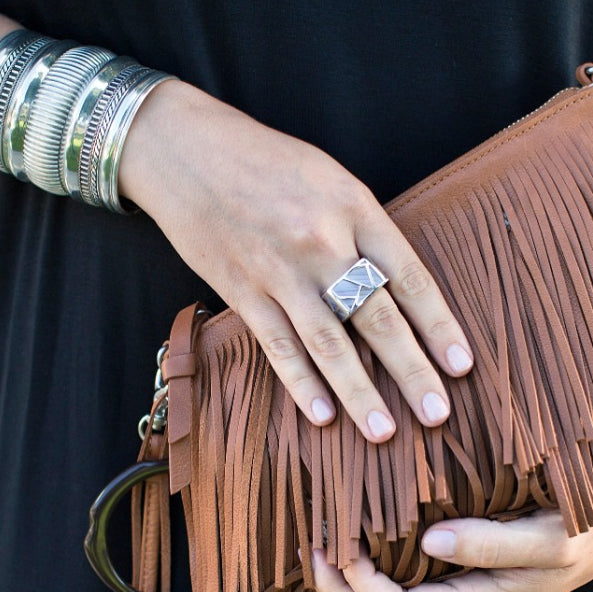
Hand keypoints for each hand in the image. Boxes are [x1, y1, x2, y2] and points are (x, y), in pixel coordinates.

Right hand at [119, 80, 473, 441]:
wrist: (188, 153)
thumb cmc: (265, 160)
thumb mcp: (329, 177)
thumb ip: (362, 228)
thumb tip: (390, 283)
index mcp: (353, 207)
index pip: (410, 276)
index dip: (439, 325)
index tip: (461, 364)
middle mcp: (321, 242)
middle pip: (377, 318)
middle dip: (412, 370)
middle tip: (437, 415)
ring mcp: (279, 270)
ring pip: (328, 342)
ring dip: (359, 392)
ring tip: (384, 431)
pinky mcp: (241, 290)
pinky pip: (277, 344)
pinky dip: (300, 383)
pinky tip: (322, 415)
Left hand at [312, 510, 592, 591]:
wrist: (588, 529)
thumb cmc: (573, 535)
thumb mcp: (546, 542)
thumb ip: (493, 546)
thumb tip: (431, 542)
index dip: (360, 589)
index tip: (334, 552)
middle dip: (341, 590)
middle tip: (312, 553)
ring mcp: (454, 584)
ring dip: (350, 580)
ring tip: (320, 548)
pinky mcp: (453, 566)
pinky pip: (403, 575)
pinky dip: (371, 563)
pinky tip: (356, 538)